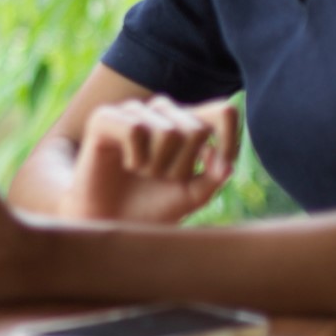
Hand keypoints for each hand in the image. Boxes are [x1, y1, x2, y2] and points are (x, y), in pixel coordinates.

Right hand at [59, 95, 237, 223]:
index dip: (230, 137)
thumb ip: (212, 178)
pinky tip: (127, 164)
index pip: (223, 112)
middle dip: (182, 167)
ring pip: (168, 132)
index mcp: (186, 124)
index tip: (221, 169)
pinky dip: (136, 158)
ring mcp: (133, 112)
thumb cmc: (149, 209)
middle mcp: (161, 112)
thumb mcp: (191, 196)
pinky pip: (136, 129)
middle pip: (196, 129)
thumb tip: (225, 163)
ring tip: (142, 173)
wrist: (110, 224)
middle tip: (160, 179)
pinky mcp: (105, 118)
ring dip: (157, 165)